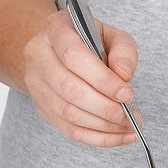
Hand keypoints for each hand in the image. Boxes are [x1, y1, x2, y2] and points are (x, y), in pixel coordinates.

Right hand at [22, 10, 140, 146]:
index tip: (127, 95)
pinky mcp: (43, 108)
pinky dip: (99, 138)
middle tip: (131, 117)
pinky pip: (71, 131)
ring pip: (69, 114)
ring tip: (129, 127)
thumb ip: (124, 52)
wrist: (63, 52)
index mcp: (56, 29)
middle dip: (106, 108)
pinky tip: (121, 137)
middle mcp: (39, 55)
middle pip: (70, 90)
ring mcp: (36, 84)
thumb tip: (124, 75)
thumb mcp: (114, 37)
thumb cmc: (93, 43)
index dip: (103, 80)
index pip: (75, 56)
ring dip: (105, 126)